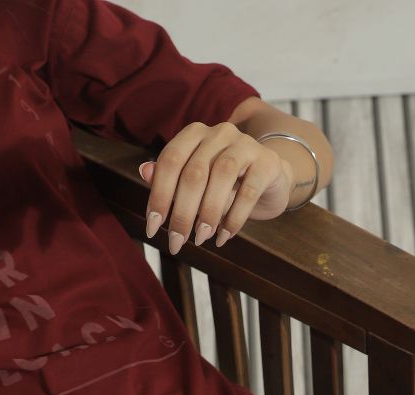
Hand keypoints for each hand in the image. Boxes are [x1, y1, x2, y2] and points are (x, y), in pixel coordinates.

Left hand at [138, 121, 292, 252]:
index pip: (171, 161)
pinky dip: (234, 218)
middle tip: (176, 242)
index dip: (159, 195)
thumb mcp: (196, 180)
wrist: (269, 177)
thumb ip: (171, 177)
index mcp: (195, 133)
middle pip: (194, 172)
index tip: (153, 228)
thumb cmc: (225, 181)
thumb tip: (144, 172)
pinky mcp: (267, 163)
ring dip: (208, 214)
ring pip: (221, 177)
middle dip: (182, 213)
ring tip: (200, 239)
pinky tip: (223, 237)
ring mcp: (245, 145)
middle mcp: (219, 133)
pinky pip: (248, 192)